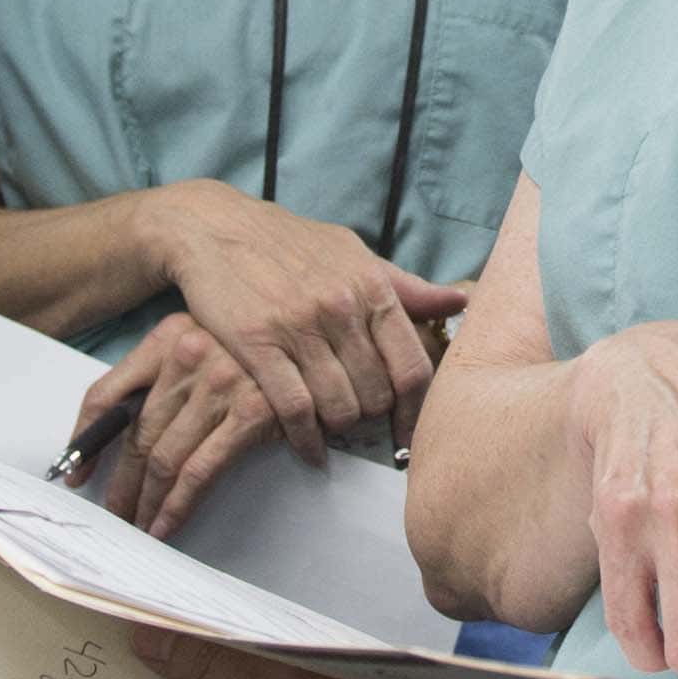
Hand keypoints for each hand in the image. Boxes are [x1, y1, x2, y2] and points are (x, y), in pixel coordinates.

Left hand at [79, 313, 297, 537]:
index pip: (106, 394)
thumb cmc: (260, 347)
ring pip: (164, 458)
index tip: (76, 473)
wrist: (321, 333)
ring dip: (146, 501)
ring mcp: (221, 383)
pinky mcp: (252, 412)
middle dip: (121, 484)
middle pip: (136, 434)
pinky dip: (178, 505)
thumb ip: (165, 376)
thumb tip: (116, 433)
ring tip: (140, 524)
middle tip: (115, 512)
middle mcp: (189, 355)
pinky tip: (167, 524)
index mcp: (168, 336)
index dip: (84, 440)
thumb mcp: (204, 341)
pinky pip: (200, 472)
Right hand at [143, 186, 465, 463]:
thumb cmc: (293, 244)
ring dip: (339, 429)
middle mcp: (340, 308)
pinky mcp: (257, 345)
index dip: (416, 410)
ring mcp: (297, 328)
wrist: (217, 228)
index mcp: (371, 287)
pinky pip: (294, 410)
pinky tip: (309, 450)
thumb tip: (460, 302)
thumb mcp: (355, 254)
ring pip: (338, 407)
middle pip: (377, 395)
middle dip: (373, 419)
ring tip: (333, 429)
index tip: (409, 431)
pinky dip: (305, 441)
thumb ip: (406, 287)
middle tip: (363, 426)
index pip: (412, 367)